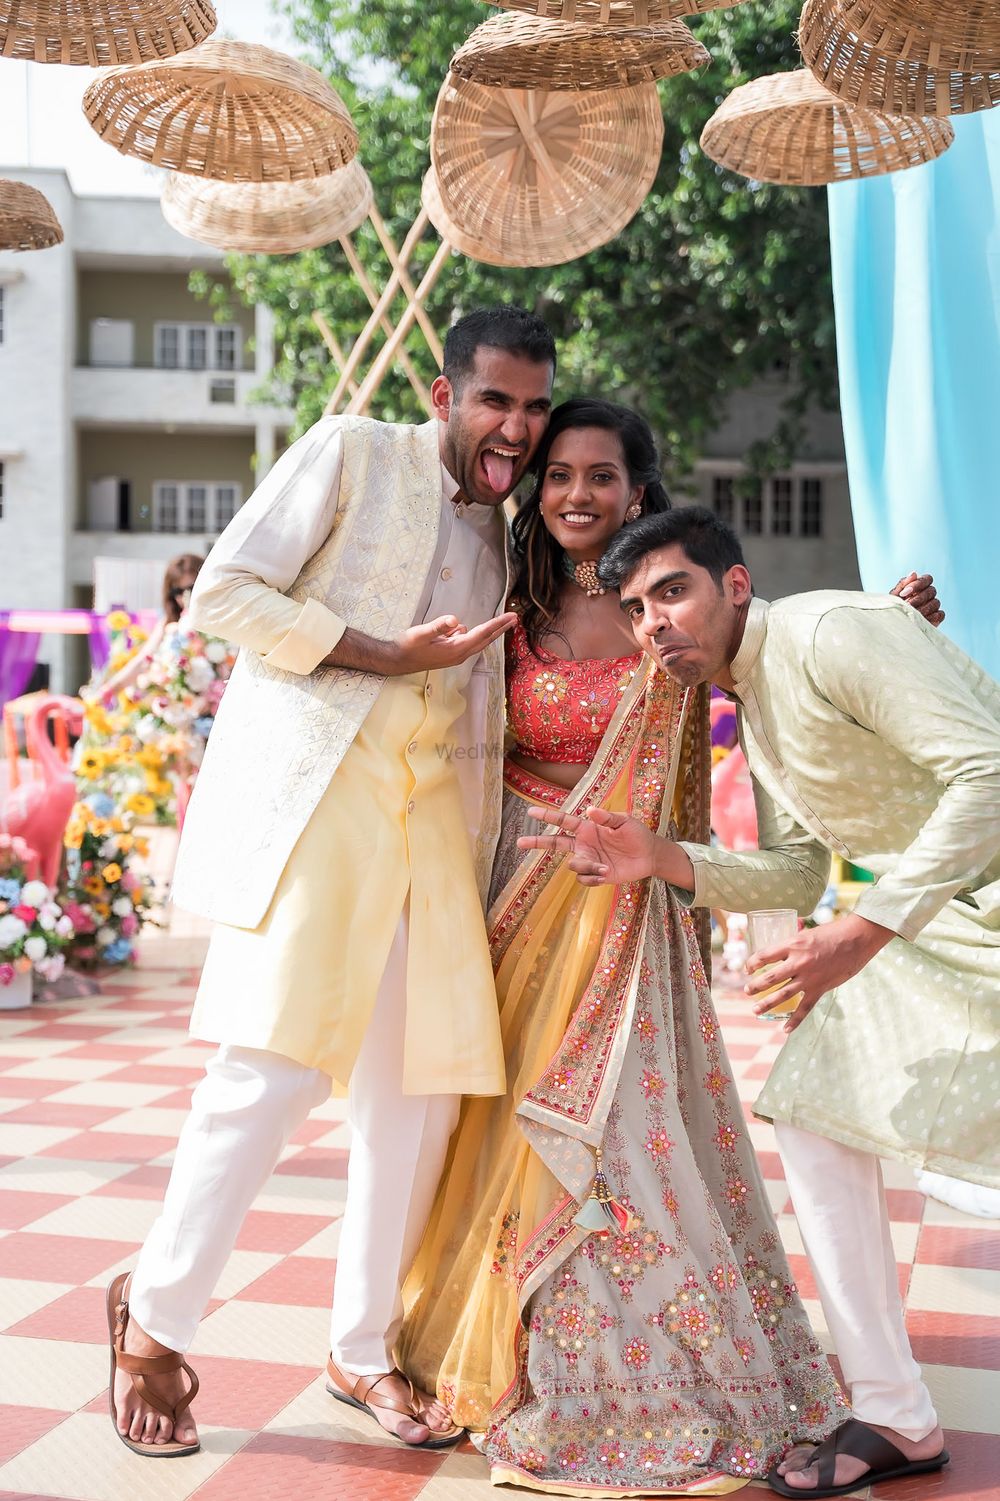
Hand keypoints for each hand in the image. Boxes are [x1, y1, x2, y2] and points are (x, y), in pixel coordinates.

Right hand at [391, 612, 516, 673]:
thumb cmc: (407, 647)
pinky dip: (468, 634)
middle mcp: (459, 654)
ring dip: (487, 631)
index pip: (482, 634)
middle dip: (500, 628)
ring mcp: (455, 656)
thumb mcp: (421, 633)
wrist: (397, 661)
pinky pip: (465, 641)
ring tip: (500, 622)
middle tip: (514, 618)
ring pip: (476, 641)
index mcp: (456, 649)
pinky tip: (459, 628)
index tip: (511, 617)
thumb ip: (439, 626)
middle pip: (485, 639)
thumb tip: (455, 620)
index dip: (497, 624)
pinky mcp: (449, 654)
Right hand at [517, 805, 657, 885]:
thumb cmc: (636, 834)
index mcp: (587, 828)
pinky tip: (605, 874)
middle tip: (520, 842)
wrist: (649, 855)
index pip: (563, 821)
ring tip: (604, 866)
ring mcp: (588, 860)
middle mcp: (583, 844)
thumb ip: (607, 818)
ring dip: (587, 866)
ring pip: (573, 866)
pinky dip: (593, 878)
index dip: (547, 816)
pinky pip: (584, 880)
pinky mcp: (596, 875)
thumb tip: (590, 810)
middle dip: (537, 842)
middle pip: (554, 843)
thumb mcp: (624, 822)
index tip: (531, 812)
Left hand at [745, 913, 893, 1030]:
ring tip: (755, 1010)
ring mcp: (809, 978)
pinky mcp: (820, 989)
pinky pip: (804, 1008)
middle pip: (770, 978)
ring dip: (767, 1003)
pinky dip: (794, 1021)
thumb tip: (784, 945)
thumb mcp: (807, 933)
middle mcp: (798, 962)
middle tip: (747, 990)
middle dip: (755, 986)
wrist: (857, 940)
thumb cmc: (833, 932)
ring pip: (783, 994)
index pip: (764, 956)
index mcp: (793, 944)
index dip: (752, 963)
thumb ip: (795, 942)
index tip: (748, 968)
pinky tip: (785, 1029)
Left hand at [891, 572, 944, 626]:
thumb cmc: (893, 608)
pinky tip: (920, 620)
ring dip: (923, 609)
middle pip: (932, 590)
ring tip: (911, 614)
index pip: (928, 578)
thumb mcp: (894, 596)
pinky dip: (931, 617)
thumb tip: (914, 573)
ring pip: (936, 602)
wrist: (892, 624)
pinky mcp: (936, 618)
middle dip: (918, 598)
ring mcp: (933, 606)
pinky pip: (940, 614)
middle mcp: (928, 594)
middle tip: (907, 605)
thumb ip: (903, 584)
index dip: (917, 584)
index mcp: (919, 586)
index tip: (904, 593)